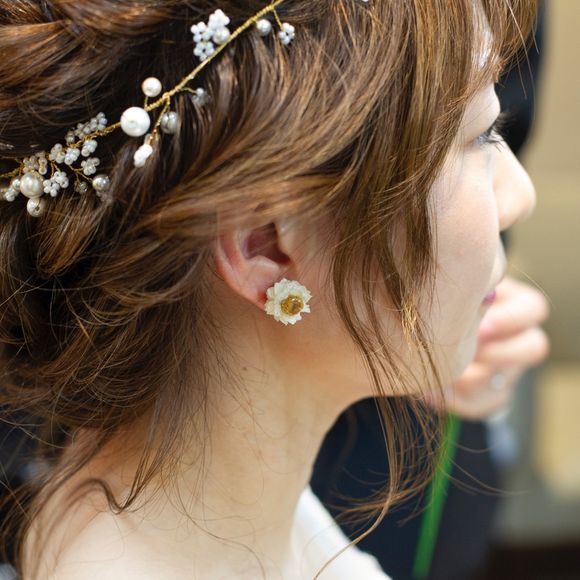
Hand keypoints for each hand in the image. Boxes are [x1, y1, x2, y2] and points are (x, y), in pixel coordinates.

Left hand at [427, 276, 549, 419]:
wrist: (429, 341)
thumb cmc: (443, 304)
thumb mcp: (453, 293)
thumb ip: (460, 294)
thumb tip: (466, 301)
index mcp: (515, 305)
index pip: (534, 308)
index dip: (510, 318)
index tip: (481, 324)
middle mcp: (520, 338)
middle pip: (535, 346)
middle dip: (502, 352)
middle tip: (472, 351)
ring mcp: (509, 370)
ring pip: (506, 381)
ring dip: (474, 379)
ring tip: (446, 372)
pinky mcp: (492, 395)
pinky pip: (483, 405)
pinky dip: (455, 400)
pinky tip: (430, 391)